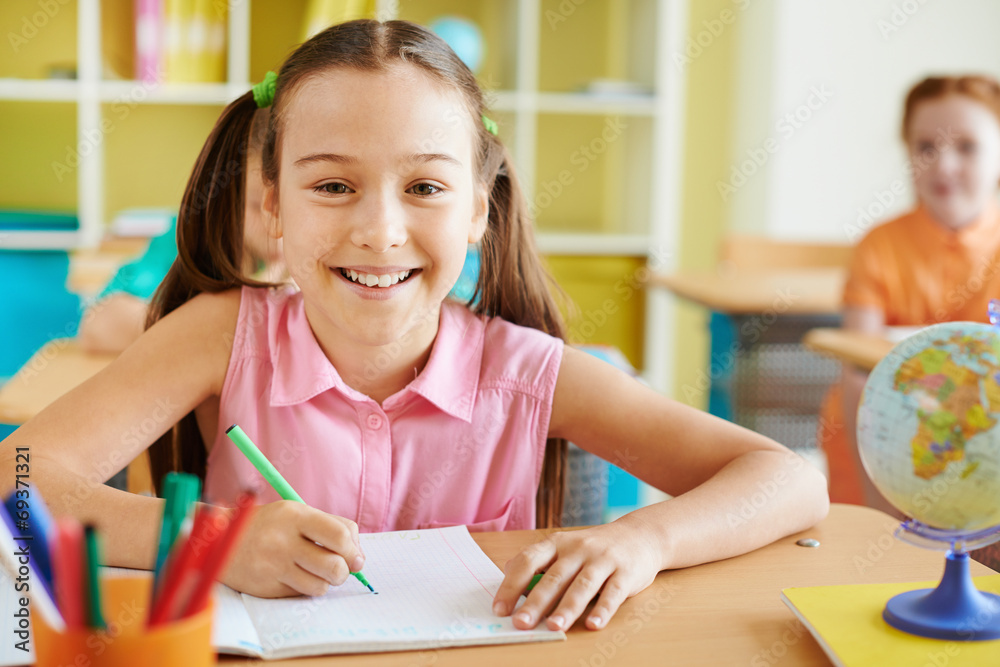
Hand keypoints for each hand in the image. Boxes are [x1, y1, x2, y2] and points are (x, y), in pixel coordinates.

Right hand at [220, 500, 364, 597]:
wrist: (221, 541)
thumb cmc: (269, 526)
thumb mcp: (297, 513)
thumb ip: (330, 527)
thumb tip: (359, 557)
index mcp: (295, 515)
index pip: (340, 535)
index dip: (354, 550)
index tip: (356, 557)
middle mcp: (284, 540)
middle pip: (335, 566)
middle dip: (345, 571)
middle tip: (341, 568)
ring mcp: (274, 566)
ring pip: (321, 585)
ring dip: (326, 582)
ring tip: (317, 572)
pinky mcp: (267, 587)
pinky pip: (301, 594)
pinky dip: (306, 587)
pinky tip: (296, 576)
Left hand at [492, 521, 660, 630]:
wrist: (640, 536)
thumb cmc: (594, 548)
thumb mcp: (564, 547)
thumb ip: (539, 562)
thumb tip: (507, 577)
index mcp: (557, 543)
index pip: (529, 560)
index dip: (512, 584)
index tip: (500, 608)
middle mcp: (578, 549)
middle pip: (554, 577)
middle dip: (536, 602)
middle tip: (521, 623)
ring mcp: (603, 559)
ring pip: (582, 585)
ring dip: (567, 608)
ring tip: (554, 627)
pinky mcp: (626, 573)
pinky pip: (613, 593)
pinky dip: (603, 609)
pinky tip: (593, 624)